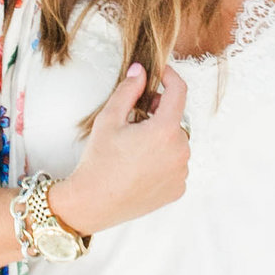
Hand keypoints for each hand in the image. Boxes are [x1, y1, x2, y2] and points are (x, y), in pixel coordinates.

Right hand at [55, 60, 190, 234]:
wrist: (93, 203)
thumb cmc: (98, 161)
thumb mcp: (109, 119)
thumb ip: (129, 90)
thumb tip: (141, 71)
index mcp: (165, 130)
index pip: (179, 91)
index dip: (170, 77)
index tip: (160, 73)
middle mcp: (180, 151)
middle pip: (175, 120)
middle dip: (158, 115)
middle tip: (134, 120)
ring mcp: (181, 172)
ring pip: (175, 144)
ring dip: (161, 139)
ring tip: (134, 149)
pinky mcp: (178, 189)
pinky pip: (175, 165)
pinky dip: (163, 161)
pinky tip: (140, 167)